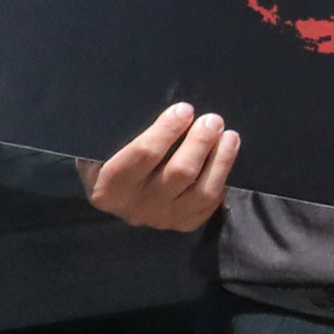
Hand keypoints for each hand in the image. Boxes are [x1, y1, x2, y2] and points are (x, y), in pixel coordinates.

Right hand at [81, 101, 237, 231]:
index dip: (167, 129)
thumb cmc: (110, 161)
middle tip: (213, 119)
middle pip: (179, 172)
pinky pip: (211, 203)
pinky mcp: (184, 224)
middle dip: (200, 142)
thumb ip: (128, 134)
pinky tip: (226, 157)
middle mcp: (137, 207)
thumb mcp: (104, 148)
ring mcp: (163, 219)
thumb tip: (172, 111)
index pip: (144, 153)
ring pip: (202, 191)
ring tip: (230, 136)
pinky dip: (222, 179)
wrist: (113, 199)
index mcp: (110, 185)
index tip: (185, 109)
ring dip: (221, 160)